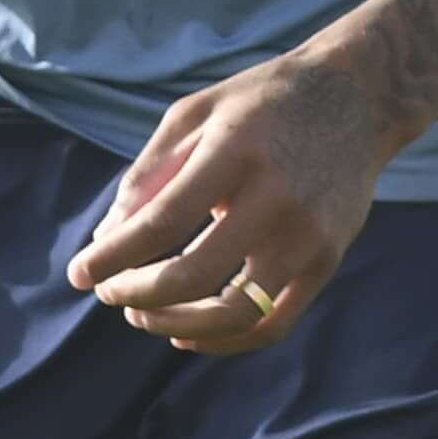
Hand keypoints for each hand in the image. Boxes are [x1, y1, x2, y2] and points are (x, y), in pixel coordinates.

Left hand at [67, 49, 395, 355]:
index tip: (80, 274)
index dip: (111, 257)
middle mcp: (275, 197)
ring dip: (174, 325)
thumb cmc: (261, 103)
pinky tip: (188, 332)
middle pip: (190, 275)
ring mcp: (308, 235)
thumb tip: (107, 239)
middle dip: (135, 293)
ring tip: (143, 314)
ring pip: (232, 313)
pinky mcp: (328, 261)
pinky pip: (271, 324)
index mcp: (235, 151)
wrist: (357, 98)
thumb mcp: (196, 113)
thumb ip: (149, 173)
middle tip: (110, 293)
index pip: (160, 223)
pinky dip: (224, 340)